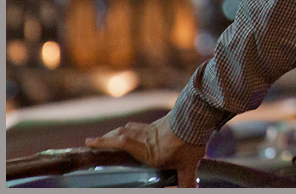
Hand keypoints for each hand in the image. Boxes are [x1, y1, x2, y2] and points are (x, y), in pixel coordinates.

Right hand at [86, 115, 205, 187]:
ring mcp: (152, 129)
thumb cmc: (191, 142)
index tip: (89, 142)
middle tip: (93, 141)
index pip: (121, 143)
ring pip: (129, 128)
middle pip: (121, 134)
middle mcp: (146, 138)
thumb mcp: (189, 164)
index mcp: (148, 150)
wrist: (199, 117)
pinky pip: (140, 126)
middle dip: (106, 138)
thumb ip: (186, 180)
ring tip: (110, 137)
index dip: (104, 142)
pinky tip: (132, 130)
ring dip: (117, 132)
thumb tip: (193, 191)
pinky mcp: (159, 123)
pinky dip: (131, 129)